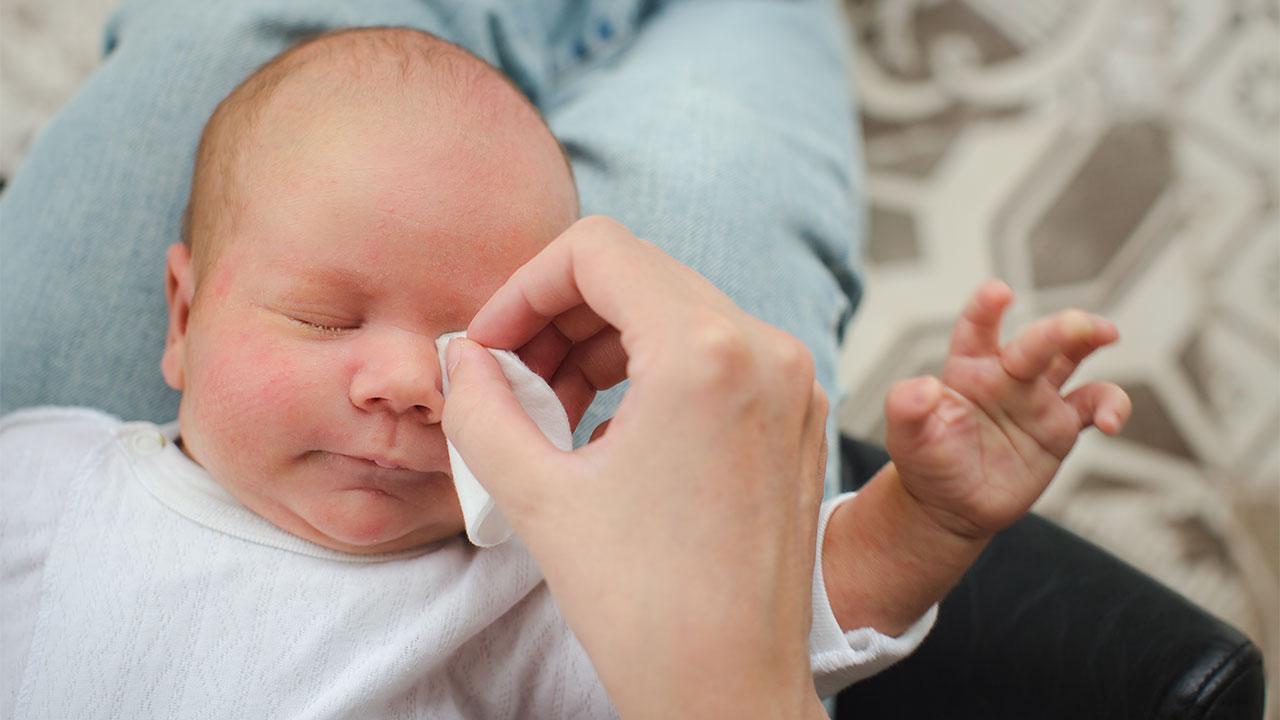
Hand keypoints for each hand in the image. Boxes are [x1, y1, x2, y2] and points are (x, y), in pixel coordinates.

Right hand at [442, 216, 828, 718]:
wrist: (730, 689)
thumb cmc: (645, 608)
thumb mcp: (535, 496)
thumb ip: (479, 406)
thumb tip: (461, 356)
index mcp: (705, 352)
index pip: (597, 250)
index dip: (523, 286)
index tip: (490, 344)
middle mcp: (765, 349)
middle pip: (639, 274)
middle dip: (558, 317)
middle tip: (511, 381)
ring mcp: (792, 382)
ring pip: (677, 309)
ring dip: (602, 343)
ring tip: (553, 411)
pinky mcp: (797, 415)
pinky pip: (715, 353)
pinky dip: (652, 368)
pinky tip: (610, 429)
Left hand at [885, 280, 1130, 539]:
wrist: (950, 505)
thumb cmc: (925, 462)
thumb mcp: (906, 437)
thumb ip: (906, 407)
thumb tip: (923, 386)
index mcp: (966, 368)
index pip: (976, 329)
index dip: (985, 308)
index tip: (998, 292)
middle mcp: (1005, 374)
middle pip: (1036, 341)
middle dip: (1058, 328)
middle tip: (1079, 324)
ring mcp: (1036, 397)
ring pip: (1071, 357)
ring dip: (1090, 339)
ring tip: (1107, 334)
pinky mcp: (1061, 426)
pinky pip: (1094, 404)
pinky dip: (1111, 406)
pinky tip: (1111, 423)